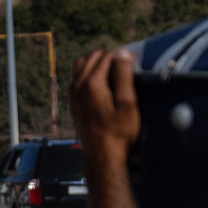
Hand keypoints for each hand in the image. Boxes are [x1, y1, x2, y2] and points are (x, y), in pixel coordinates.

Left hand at [71, 50, 141, 166]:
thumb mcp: (127, 103)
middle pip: (93, 56)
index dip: (122, 56)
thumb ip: (124, 75)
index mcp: (92, 84)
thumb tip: (122, 53)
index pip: (107, 56)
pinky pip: (78, 77)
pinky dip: (90, 73)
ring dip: (98, 63)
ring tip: (114, 74)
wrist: (102, 155)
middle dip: (110, 57)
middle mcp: (78, 86)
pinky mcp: (73, 101)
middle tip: (126, 68)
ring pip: (82, 64)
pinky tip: (103, 85)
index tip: (135, 63)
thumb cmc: (119, 132)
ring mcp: (73, 94)